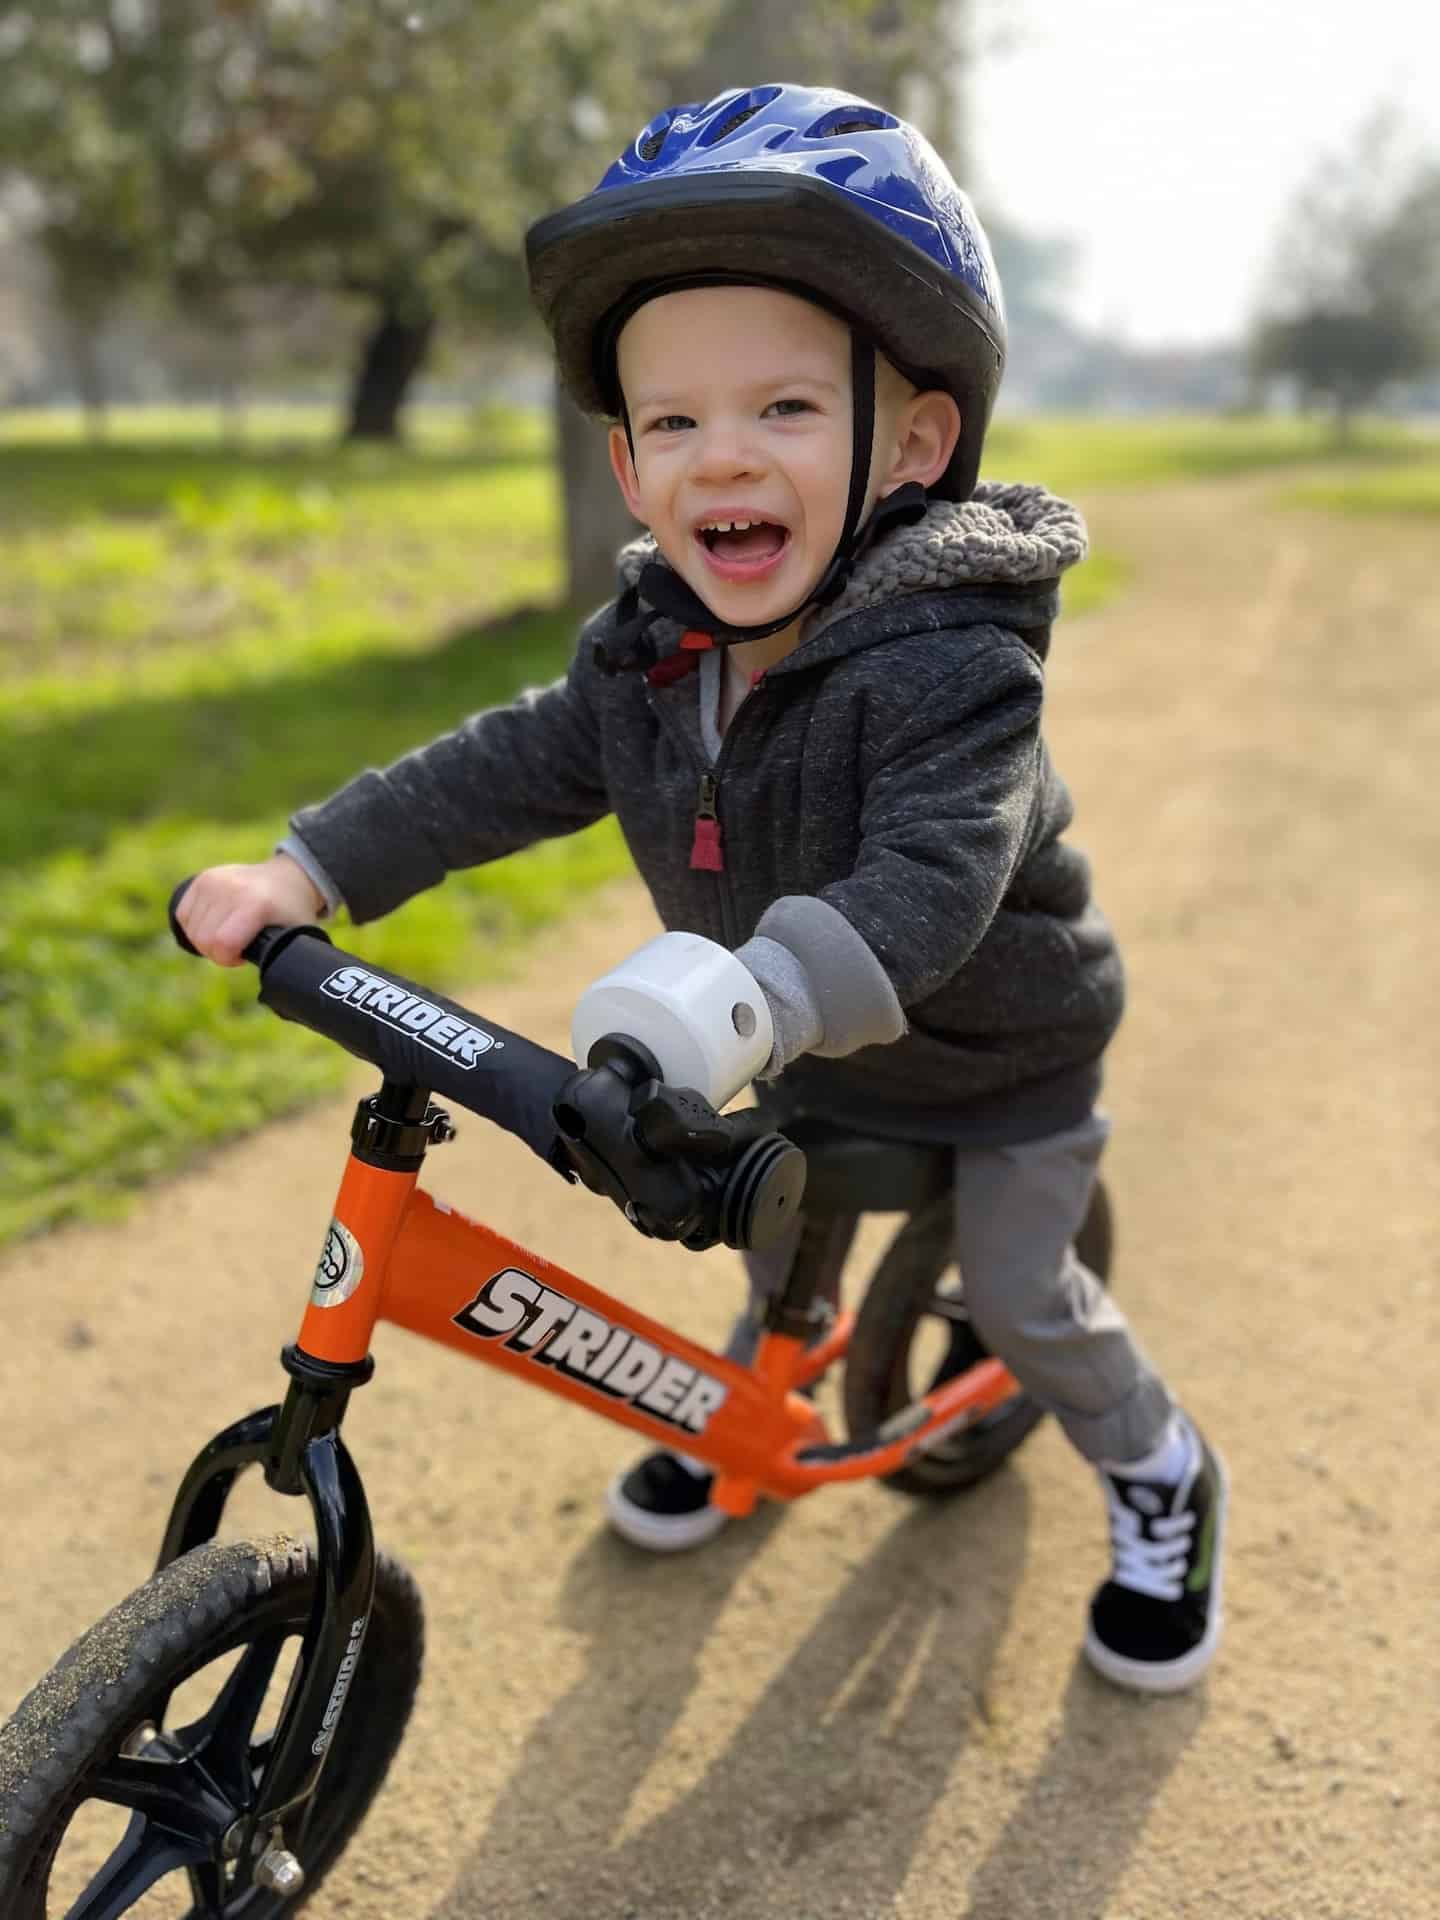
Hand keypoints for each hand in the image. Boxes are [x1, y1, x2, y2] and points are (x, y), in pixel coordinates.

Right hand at [175, 854, 325, 966]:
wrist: (286, 878)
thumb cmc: (291, 913)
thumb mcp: (297, 937)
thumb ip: (286, 962)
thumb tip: (279, 986)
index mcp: (257, 904)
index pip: (223, 942)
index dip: (228, 960)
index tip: (243, 957)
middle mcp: (232, 888)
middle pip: (203, 939)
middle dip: (216, 954)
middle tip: (235, 949)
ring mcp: (214, 880)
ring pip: (191, 929)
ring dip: (205, 941)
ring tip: (228, 935)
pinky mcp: (202, 879)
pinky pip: (183, 914)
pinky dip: (194, 927)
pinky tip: (214, 925)